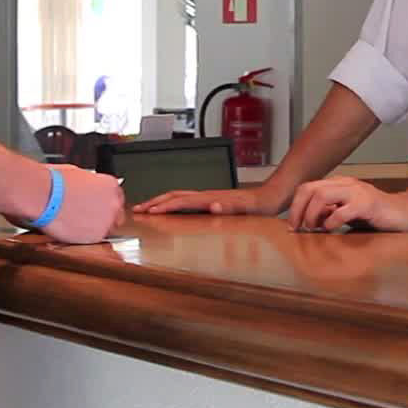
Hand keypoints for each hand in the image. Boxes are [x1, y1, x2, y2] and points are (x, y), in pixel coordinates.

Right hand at [38, 165, 125, 243]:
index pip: (116, 198)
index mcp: (110, 185)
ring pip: (107, 229)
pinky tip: (73, 230)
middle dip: (104, 217)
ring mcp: (107, 220)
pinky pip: (95, 239)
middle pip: (116, 215)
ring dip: (95, 228)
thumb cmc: (54, 182)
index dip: (104, 203)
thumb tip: (85, 187)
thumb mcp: (77, 174)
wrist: (43, 196)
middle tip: (87, 217)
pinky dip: (85, 237)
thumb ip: (88, 184)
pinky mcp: (96, 236)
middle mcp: (113, 203)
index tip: (96, 206)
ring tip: (77, 224)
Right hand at [133, 185, 283, 215]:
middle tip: (137, 210)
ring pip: (178, 196)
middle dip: (154, 202)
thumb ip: (231, 208)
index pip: (181, 201)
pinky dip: (172, 204)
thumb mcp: (247, 209)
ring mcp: (208, 196)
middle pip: (174, 195)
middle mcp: (207, 195)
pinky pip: (186, 200)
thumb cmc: (259, 206)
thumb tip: (214, 206)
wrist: (270, 197)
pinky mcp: (211, 200)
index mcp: (210, 198)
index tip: (147, 212)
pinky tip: (171, 209)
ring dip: (160, 201)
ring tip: (147, 208)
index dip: (163, 206)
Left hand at [289, 178, 407, 232]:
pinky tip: (332, 230)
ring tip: (314, 228)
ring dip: (312, 215)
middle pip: (309, 189)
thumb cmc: (377, 215)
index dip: (295, 206)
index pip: (307, 188)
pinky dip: (332, 222)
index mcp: (339, 184)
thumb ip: (330, 212)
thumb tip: (309, 221)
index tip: (292, 225)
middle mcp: (346, 184)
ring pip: (321, 195)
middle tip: (297, 228)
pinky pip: (342, 211)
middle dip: (298, 210)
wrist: (406, 214)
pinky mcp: (368, 205)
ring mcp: (357, 192)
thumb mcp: (348, 212)